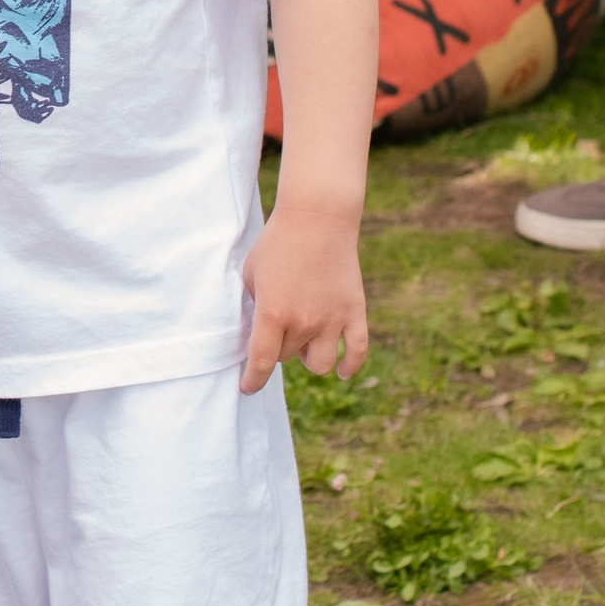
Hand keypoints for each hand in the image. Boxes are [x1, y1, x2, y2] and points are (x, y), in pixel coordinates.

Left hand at [241, 201, 368, 395]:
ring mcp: (332, 319)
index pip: (261, 362)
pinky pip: (357, 351)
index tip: (247, 387)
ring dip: (310, 360)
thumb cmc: (277, 242)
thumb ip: (253, 306)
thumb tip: (254, 333)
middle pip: (287, 357)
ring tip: (305, 345)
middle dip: (279, 347)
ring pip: (321, 365)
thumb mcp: (251, 273)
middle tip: (278, 327)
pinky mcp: (354, 312)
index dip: (252, 380)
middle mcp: (303, 322)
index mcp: (273, 313)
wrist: (317, 218)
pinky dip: (351, 366)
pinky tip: (343, 372)